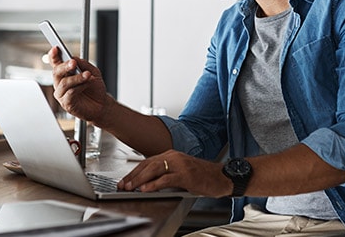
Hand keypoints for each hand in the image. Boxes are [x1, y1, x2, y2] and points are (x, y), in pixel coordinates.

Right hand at [49, 47, 111, 123]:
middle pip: (56, 72)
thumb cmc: (95, 88)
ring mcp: (62, 94)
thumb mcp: (93, 72)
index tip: (56, 48)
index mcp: (65, 73)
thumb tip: (74, 58)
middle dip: (65, 66)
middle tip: (73, 62)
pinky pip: (70, 93)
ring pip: (64, 83)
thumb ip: (83, 64)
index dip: (54, 56)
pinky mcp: (66, 104)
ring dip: (77, 78)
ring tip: (87, 75)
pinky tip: (87, 83)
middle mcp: (61, 83)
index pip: (56, 63)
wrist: (102, 105)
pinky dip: (80, 87)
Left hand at [117, 149, 232, 197]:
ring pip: (154, 170)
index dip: (133, 172)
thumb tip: (146, 183)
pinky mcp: (186, 175)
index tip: (124, 181)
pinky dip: (153, 184)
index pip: (147, 162)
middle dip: (132, 176)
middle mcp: (173, 157)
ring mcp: (180, 165)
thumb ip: (165, 174)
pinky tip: (145, 189)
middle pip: (147, 165)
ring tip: (130, 187)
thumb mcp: (180, 172)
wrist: (222, 177)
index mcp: (171, 155)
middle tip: (122, 185)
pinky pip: (166, 179)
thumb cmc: (202, 176)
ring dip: (139, 180)